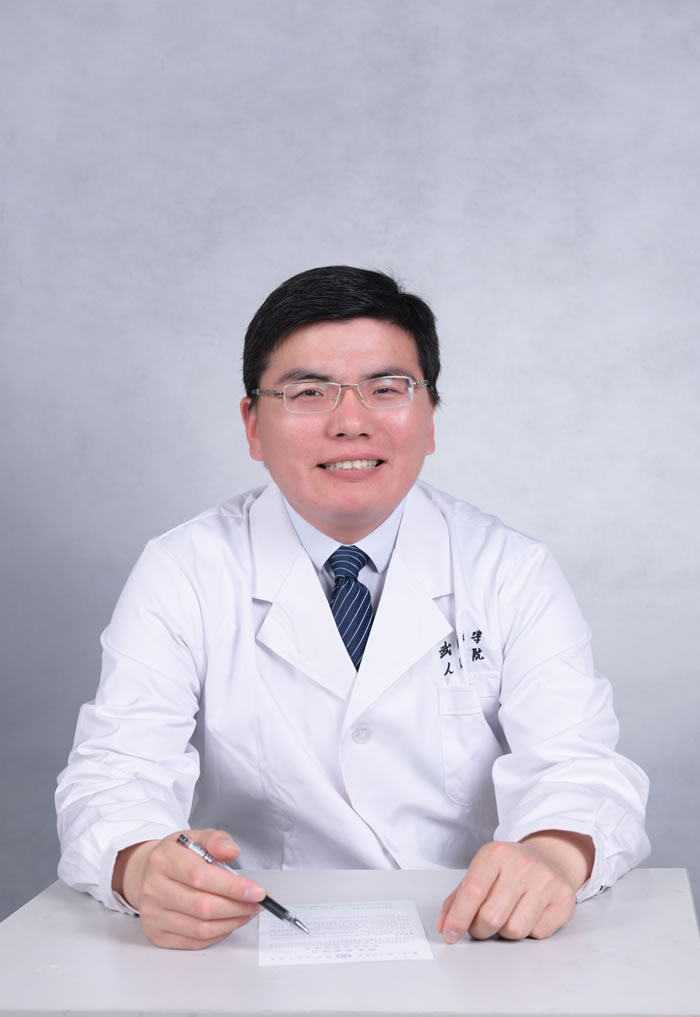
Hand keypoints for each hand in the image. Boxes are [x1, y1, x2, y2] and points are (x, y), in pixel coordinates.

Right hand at [112, 829, 265, 948]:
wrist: (147, 873)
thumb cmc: (175, 856)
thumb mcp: (194, 837)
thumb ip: (216, 840)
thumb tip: (232, 851)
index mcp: (163, 860)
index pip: (200, 876)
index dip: (232, 887)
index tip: (257, 892)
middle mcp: (153, 889)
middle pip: (203, 906)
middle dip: (238, 907)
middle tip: (257, 903)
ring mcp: (153, 915)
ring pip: (201, 928)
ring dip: (231, 922)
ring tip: (246, 912)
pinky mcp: (157, 934)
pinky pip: (194, 941)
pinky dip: (218, 934)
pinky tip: (228, 922)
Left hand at [436, 832, 592, 941]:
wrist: (550, 858)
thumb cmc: (510, 868)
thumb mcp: (482, 871)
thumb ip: (460, 897)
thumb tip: (444, 925)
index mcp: (496, 853)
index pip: (473, 890)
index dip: (458, 918)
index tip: (450, 934)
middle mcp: (522, 864)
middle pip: (491, 917)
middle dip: (480, 929)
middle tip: (480, 925)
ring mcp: (546, 881)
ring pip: (514, 930)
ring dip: (504, 932)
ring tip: (507, 915)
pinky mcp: (564, 899)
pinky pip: (537, 933)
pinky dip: (529, 931)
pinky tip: (529, 913)